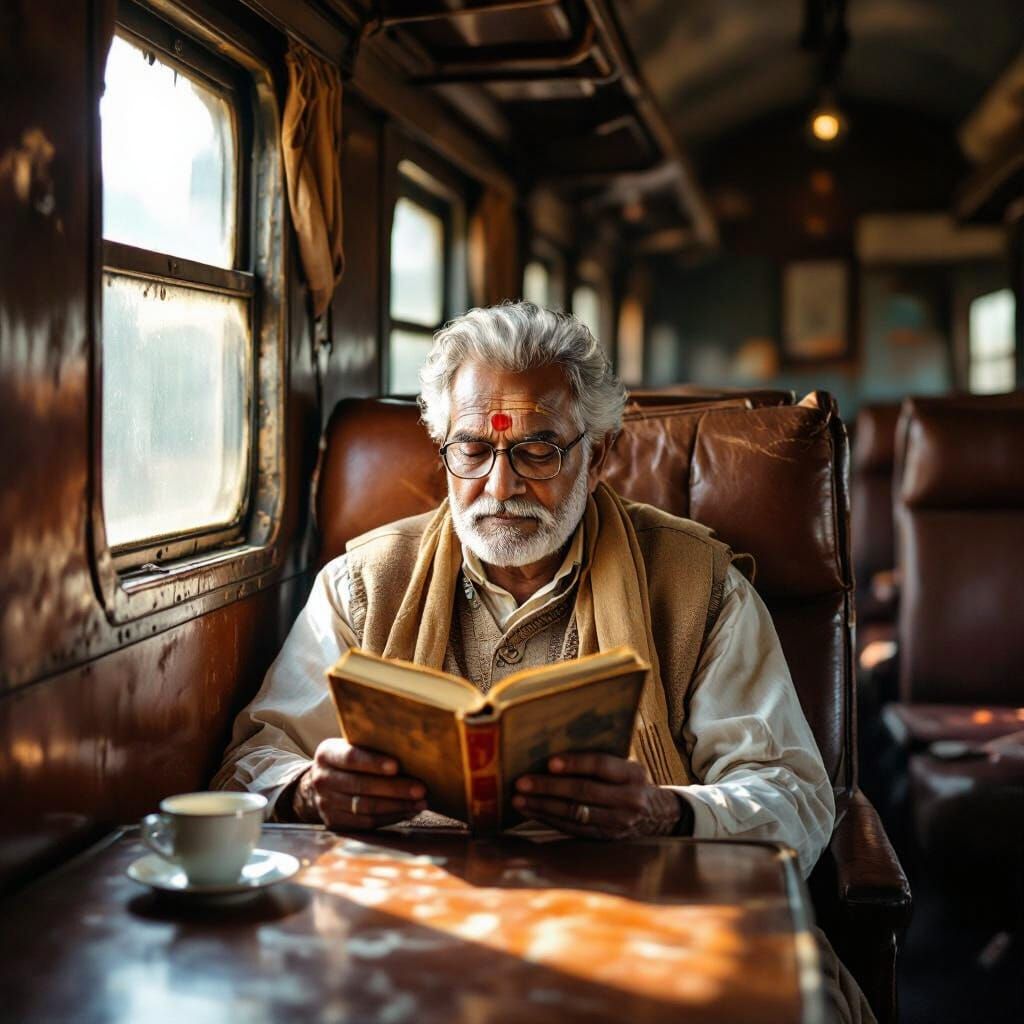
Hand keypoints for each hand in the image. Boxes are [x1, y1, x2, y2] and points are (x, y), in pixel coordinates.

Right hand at [293, 738, 427, 829]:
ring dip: (397, 806)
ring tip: (420, 802)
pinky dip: (389, 818)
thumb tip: (411, 748)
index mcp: (327, 754)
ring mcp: (325, 803)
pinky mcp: (334, 822)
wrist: (324, 781)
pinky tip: (407, 812)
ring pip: (365, 807)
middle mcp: (322, 779)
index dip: (374, 763)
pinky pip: (366, 823)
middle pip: (361, 785)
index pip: (351, 758)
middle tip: (421, 789)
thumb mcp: (353, 745)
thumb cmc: (350, 759)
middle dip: (394, 788)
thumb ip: (372, 745)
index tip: (397, 766)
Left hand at [512, 753, 687, 839]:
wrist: (658, 816)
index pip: (602, 766)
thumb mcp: (627, 767)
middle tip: (522, 782)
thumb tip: (555, 752)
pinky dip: (550, 820)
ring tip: (519, 799)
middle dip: (548, 787)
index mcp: (633, 774)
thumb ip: (601, 762)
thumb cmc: (631, 782)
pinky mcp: (606, 838)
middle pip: (583, 792)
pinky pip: (573, 829)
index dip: (575, 763)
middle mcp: (628, 800)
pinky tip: (532, 812)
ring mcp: (618, 823)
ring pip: (574, 813)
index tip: (549, 762)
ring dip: (543, 806)